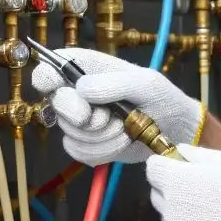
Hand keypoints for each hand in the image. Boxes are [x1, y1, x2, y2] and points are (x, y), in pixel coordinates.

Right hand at [31, 48, 204, 165]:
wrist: (174, 131)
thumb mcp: (146, 84)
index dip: (46, 77)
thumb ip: (115, 83)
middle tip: (106, 118)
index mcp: (88, 68)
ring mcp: (81, 121)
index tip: (56, 87)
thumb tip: (82, 89)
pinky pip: (80, 152)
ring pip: (70, 133)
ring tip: (126, 128)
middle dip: (83, 116)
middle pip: (56, 104)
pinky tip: (122, 141)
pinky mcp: (87, 144)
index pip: (50, 68)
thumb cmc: (162, 98)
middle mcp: (78, 93)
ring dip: (102, 136)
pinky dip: (103, 151)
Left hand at [145, 144, 220, 220]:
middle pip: (159, 194)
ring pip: (170, 220)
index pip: (154, 168)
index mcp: (178, 180)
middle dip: (175, 192)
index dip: (169, 167)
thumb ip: (199, 155)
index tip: (185, 171)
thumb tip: (179, 151)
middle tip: (208, 198)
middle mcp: (169, 209)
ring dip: (186, 217)